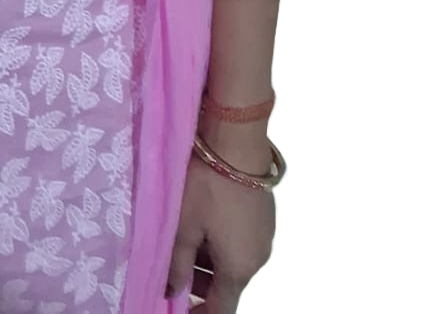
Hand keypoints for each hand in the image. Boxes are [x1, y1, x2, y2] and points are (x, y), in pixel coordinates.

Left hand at [165, 152, 276, 312]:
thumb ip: (176, 263)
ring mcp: (265, 236)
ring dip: (210, 264)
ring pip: (235, 262)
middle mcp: (258, 259)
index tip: (179, 309)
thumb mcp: (184, 225)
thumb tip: (172, 291)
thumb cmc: (207, 186)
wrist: (238, 140)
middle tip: (173, 276)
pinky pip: (242, 242)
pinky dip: (222, 245)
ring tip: (182, 248)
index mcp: (239, 270)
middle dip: (202, 287)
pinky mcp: (264, 216)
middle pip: (230, 287)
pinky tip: (203, 227)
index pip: (222, 310)